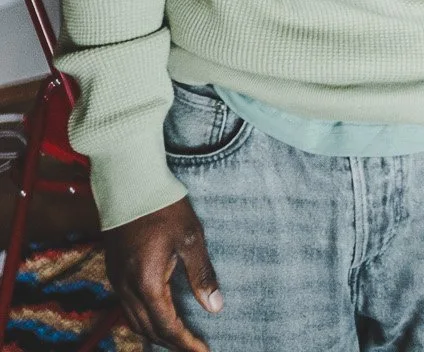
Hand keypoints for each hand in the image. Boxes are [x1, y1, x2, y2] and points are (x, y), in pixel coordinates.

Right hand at [104, 197, 221, 351]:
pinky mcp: (114, 271)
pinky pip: (127, 307)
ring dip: (156, 333)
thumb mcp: (190, 238)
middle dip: (171, 343)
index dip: (185, 343)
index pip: (166, 326)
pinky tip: (156, 315)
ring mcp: (117, 280)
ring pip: (134, 321)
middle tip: (194, 347)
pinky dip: (143, 318)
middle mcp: (127, 288)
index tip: (203, 351)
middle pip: (148, 329)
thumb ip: (201, 275)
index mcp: (147, 282)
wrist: (129, 182)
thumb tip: (215, 307)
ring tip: (178, 339)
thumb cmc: (163, 206)